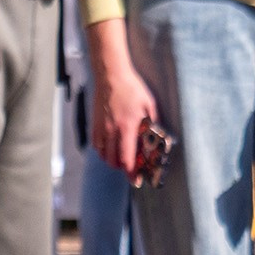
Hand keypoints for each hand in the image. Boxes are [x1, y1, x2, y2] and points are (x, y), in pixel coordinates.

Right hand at [87, 18, 160, 177]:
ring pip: (104, 156)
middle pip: (114, 161)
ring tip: (121, 157)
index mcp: (128, 126)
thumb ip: (153, 124)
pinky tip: (111, 148)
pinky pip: (97, 146)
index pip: (127, 158)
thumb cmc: (132, 88)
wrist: (111, 75)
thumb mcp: (149, 105)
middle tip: (131, 167)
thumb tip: (160, 139)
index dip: (132, 172)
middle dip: (123, 168)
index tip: (136, 179)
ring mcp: (102, 128)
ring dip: (113, 161)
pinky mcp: (95, 125)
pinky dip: (104, 152)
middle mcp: (112, 130)